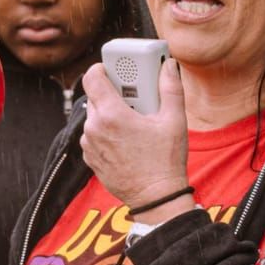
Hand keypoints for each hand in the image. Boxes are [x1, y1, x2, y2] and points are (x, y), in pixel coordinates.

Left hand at [78, 60, 189, 219]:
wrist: (156, 199)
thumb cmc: (165, 161)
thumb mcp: (174, 120)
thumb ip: (170, 88)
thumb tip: (169, 66)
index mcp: (111, 114)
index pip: (92, 77)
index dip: (102, 68)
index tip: (116, 69)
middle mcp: (94, 128)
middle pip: (95, 96)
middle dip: (114, 92)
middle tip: (136, 99)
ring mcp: (90, 144)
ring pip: (94, 116)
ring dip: (110, 113)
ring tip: (134, 121)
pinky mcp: (90, 157)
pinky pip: (94, 134)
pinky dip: (106, 131)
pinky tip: (126, 139)